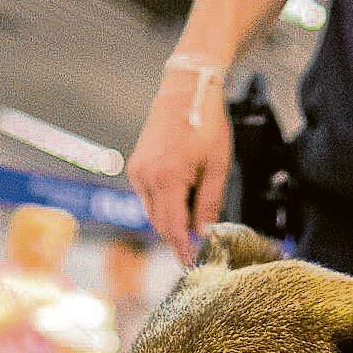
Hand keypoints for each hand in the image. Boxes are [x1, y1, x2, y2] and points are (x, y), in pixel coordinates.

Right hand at [127, 68, 231, 264]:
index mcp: (167, 178)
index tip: (193, 263)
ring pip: (153, 213)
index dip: (183, 248)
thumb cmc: (205, 123)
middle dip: (179, 238)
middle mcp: (146, 176)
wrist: (187, 90)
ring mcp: (138, 171)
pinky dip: (165, 206)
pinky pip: (149, 198)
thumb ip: (209, 203)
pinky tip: (183, 200)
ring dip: (172, 222)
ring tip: (195, 221)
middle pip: (160, 224)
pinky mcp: (136, 166)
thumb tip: (205, 233)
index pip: (173, 227)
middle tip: (199, 247)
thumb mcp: (216, 166)